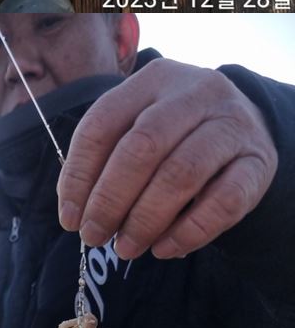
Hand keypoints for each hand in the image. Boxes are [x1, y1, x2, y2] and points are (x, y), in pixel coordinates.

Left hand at [58, 60, 277, 265]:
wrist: (249, 129)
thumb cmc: (181, 135)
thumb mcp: (143, 127)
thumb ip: (109, 157)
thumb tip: (76, 212)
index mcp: (155, 79)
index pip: (104, 122)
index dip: (81, 174)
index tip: (70, 219)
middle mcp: (195, 93)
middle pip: (142, 146)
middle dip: (110, 199)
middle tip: (95, 236)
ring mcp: (230, 125)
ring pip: (181, 173)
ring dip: (146, 219)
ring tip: (127, 248)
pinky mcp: (256, 163)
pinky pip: (222, 202)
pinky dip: (189, 231)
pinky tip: (166, 249)